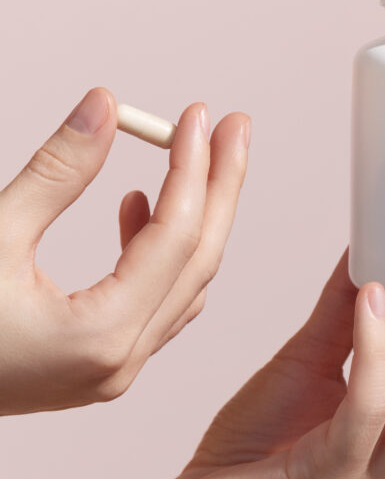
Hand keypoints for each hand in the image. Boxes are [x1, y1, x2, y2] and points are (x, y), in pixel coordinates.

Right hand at [0, 86, 249, 414]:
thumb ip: (56, 173)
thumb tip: (107, 107)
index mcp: (100, 338)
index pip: (175, 238)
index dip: (192, 168)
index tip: (199, 114)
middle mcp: (120, 364)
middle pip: (198, 260)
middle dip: (218, 188)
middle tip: (234, 127)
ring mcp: (111, 371)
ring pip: (182, 284)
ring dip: (193, 217)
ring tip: (194, 155)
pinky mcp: (95, 365)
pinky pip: (153, 302)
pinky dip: (158, 251)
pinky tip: (136, 206)